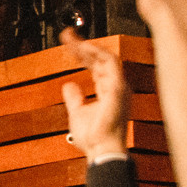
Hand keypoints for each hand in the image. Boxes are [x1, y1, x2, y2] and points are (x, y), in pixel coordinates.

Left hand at [57, 29, 131, 161]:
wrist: (101, 150)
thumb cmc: (94, 137)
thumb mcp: (78, 113)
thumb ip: (74, 98)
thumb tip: (69, 85)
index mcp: (108, 90)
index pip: (96, 65)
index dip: (83, 54)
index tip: (69, 45)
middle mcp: (116, 85)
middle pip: (100, 58)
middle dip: (83, 45)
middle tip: (67, 35)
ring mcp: (119, 86)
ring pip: (105, 56)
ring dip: (88, 46)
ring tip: (71, 39)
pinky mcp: (118, 88)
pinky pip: (110, 63)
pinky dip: (96, 54)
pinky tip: (83, 47)